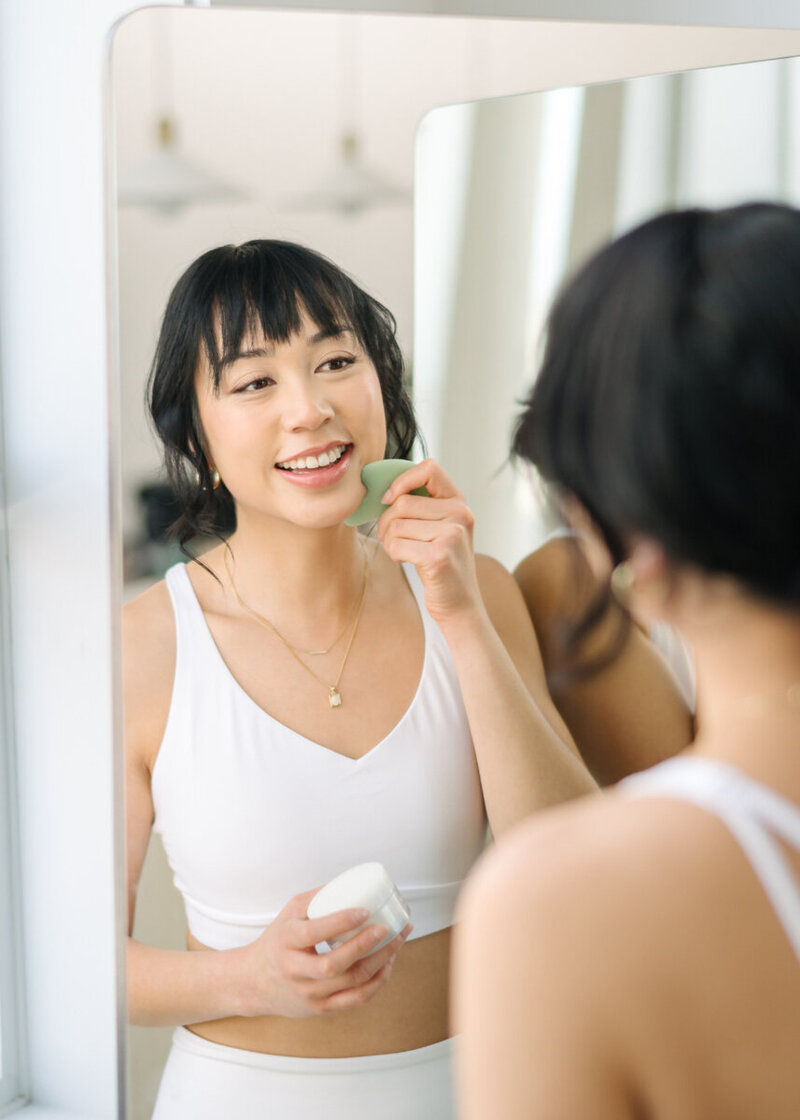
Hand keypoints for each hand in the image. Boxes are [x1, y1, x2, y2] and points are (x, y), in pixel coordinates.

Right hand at [238, 887, 411, 1017]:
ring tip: (396, 944)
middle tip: (387, 928)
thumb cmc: (276, 941)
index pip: (313, 933)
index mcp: (286, 942)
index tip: (365, 910)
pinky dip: (376, 983)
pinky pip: (354, 1000)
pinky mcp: (319, 1009)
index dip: (341, 922)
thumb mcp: (288, 913)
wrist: (253, 983)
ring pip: (350, 984)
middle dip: (366, 946)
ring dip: (379, 964)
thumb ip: (316, 897)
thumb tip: (351, 882)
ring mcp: (308, 994)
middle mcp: (295, 971)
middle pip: (334, 965)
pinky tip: (386, 966)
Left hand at [377, 458, 481, 626]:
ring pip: (396, 525)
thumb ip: (421, 505)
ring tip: (405, 551)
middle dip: (387, 521)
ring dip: (390, 540)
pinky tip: (408, 561)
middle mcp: (460, 514)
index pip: (429, 469)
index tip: (390, 499)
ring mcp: (452, 535)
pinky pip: (396, 545)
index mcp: (459, 502)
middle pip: (402, 503)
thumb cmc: (442, 564)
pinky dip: (394, 554)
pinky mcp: (439, 556)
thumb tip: (383, 491)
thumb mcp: (439, 527)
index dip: (403, 481)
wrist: (460, 604)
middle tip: (391, 537)